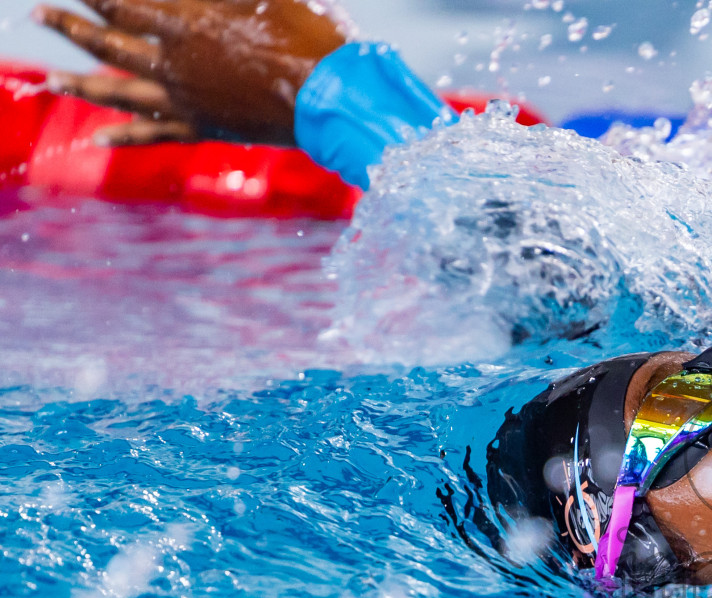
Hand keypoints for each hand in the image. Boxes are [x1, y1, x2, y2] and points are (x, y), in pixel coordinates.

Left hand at [32, 0, 348, 145]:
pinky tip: (98, 136)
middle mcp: (175, 64)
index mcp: (187, 23)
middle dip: (69, 26)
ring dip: (80, 84)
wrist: (337, 96)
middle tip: (39, 15)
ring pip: (120, 92)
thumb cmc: (308, 35)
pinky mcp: (204, 129)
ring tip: (50, 80)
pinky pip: (154, 135)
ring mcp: (187, 101)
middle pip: (108, 43)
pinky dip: (124, 136)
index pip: (122, 4)